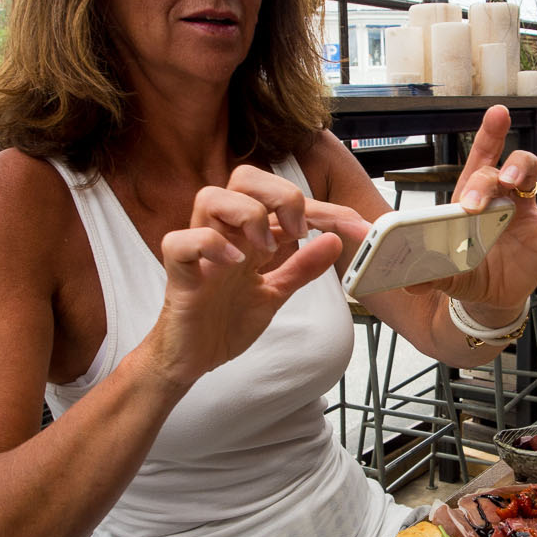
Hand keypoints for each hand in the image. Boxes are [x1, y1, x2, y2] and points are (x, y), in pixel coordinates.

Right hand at [145, 166, 344, 387]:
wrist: (192, 358)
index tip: (357, 227)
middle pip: (243, 178)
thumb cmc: (225, 320)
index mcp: (248, 235)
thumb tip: (334, 242)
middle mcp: (224, 234)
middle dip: (280, 194)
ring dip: (249, 215)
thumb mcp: (275, 293)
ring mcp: (201, 252)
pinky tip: (236, 263)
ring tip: (266, 248)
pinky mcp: (180, 275)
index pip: (283, 199)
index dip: (325, 209)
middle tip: (300, 230)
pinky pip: (180, 242)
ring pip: (210, 198)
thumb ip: (301, 268)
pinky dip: (209, 244)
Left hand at [423, 105, 536, 321]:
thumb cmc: (465, 274)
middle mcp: (499, 197)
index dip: (489, 136)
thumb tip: (405, 281)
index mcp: (471, 199)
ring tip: (516, 182)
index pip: (479, 159)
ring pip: (531, 173)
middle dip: (491, 176)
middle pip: (501, 167)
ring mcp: (524, 210)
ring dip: (524, 169)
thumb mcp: (444, 273)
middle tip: (477, 201)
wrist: (489, 299)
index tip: (498, 115)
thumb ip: (428, 273)